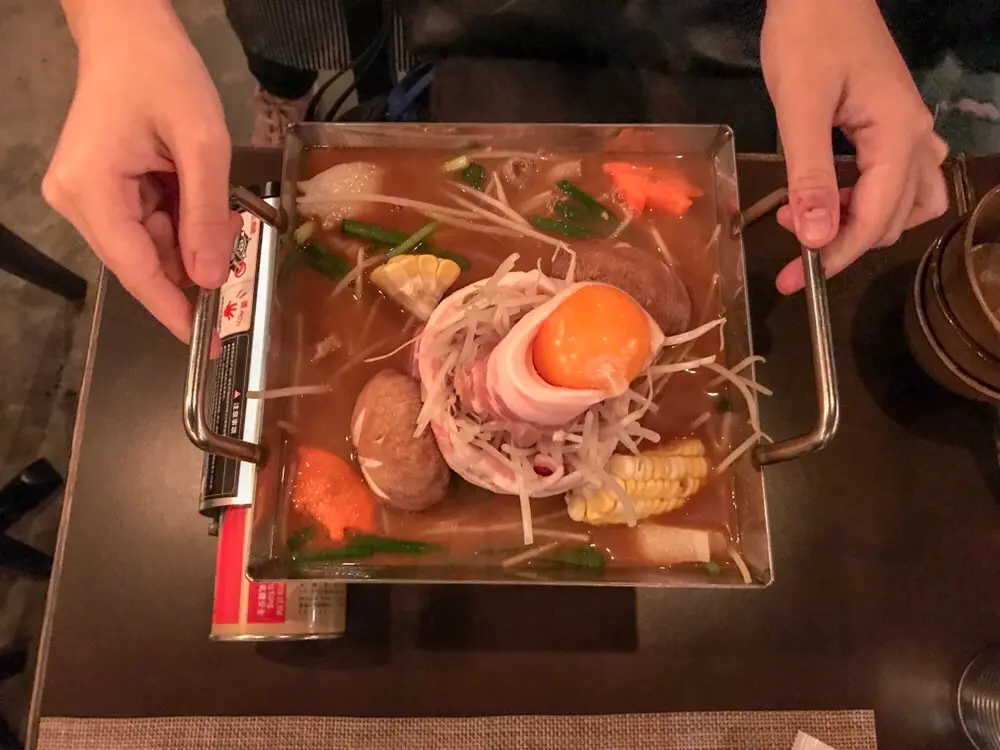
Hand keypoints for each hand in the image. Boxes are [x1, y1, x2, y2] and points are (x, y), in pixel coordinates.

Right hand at [44, 0, 238, 341]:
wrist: (130, 31)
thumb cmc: (164, 74)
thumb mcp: (202, 144)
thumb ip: (206, 215)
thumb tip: (210, 279)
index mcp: (90, 190)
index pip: (132, 268)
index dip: (169, 307)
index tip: (201, 339)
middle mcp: (76, 200)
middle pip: (140, 259)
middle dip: (192, 264)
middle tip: (238, 255)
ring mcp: (84, 195)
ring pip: (147, 245)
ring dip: (190, 239)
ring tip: (222, 211)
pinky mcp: (99, 189)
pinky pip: (146, 224)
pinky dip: (180, 222)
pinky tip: (202, 200)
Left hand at [761, 0, 948, 293]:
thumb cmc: (807, 38)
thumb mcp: (799, 107)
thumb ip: (808, 174)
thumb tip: (815, 238)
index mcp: (898, 135)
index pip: (876, 219)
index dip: (837, 255)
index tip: (795, 278)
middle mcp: (915, 138)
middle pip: (893, 217)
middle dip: (841, 241)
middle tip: (789, 245)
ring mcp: (909, 130)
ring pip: (904, 202)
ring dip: (857, 222)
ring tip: (803, 217)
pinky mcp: (892, 124)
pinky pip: (894, 179)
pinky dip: (861, 198)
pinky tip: (820, 194)